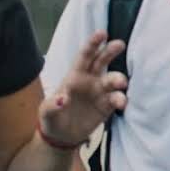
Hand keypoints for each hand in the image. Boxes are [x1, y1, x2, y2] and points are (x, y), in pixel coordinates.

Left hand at [37, 31, 128, 147]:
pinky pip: (117, 99)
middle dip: (111, 51)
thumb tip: (63, 99)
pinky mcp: (107, 106)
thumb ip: (53, 105)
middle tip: (120, 44)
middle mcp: (90, 80)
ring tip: (121, 84)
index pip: (85, 56)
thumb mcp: (47, 112)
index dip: (93, 44)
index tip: (102, 33)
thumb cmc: (52, 118)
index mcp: (75, 76)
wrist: (62, 137)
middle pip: (102, 61)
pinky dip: (121, 100)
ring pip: (113, 80)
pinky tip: (122, 103)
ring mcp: (100, 92)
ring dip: (118, 79)